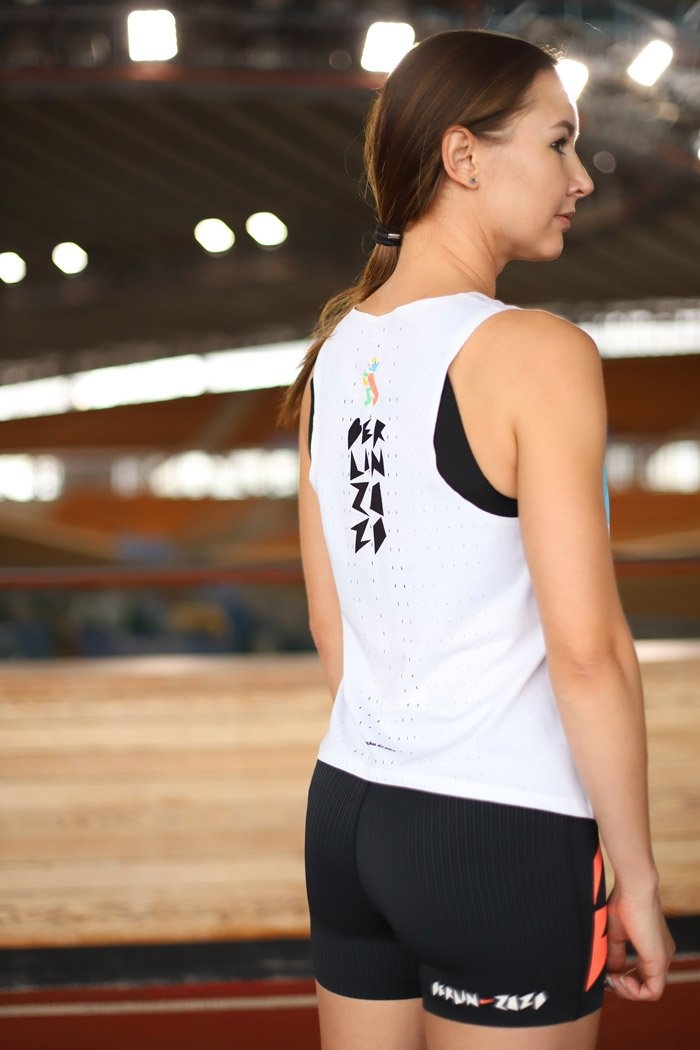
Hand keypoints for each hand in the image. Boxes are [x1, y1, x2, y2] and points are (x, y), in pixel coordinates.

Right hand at [604, 880, 675, 1000]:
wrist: (633, 888)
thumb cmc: (624, 902)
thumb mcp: (615, 933)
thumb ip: (615, 953)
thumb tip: (610, 971)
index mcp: (652, 947)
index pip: (642, 975)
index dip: (624, 980)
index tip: (607, 973)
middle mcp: (661, 955)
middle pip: (646, 986)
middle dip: (625, 988)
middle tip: (608, 979)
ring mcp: (662, 959)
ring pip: (650, 991)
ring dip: (629, 991)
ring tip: (613, 979)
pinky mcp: (659, 960)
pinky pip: (652, 991)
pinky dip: (635, 992)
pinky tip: (620, 978)